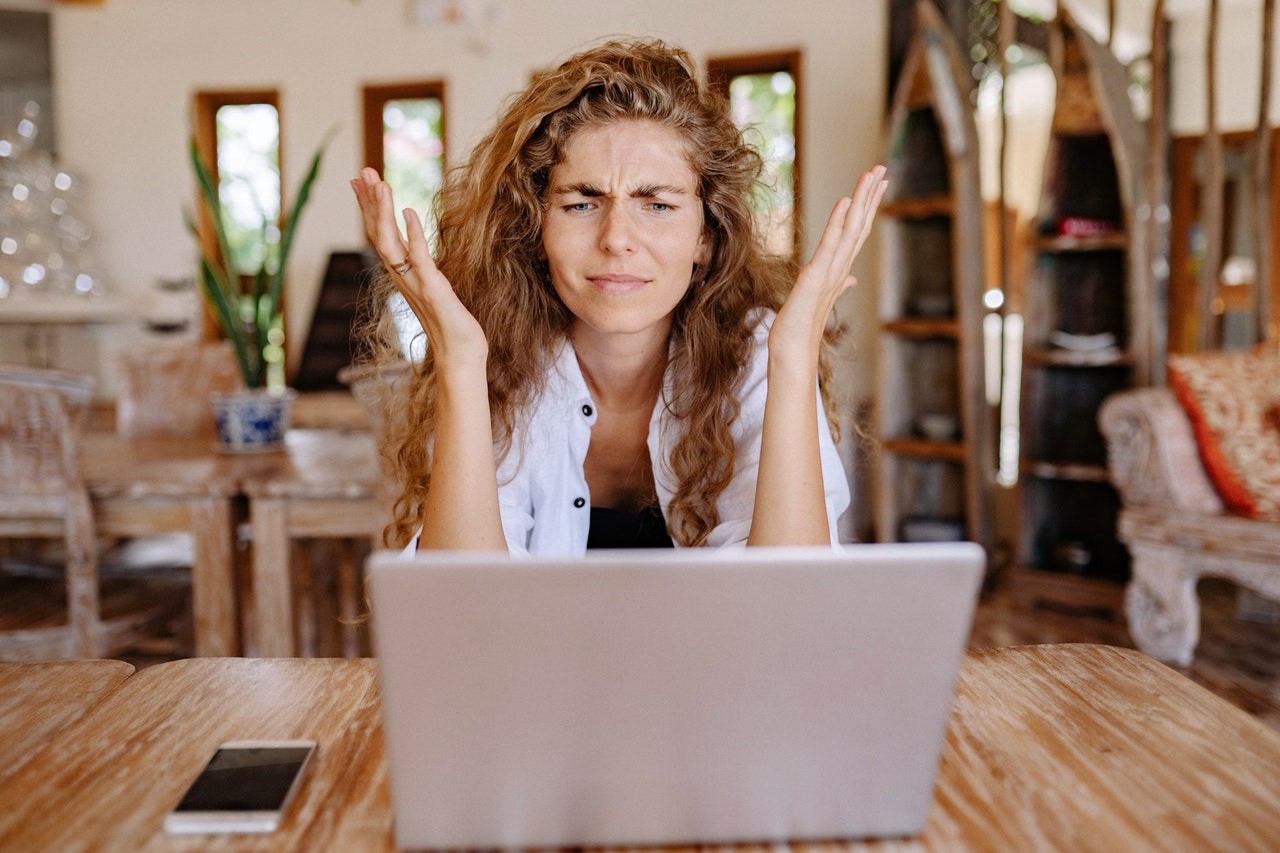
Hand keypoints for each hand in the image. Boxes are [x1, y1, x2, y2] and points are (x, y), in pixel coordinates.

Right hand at [351, 168, 487, 371]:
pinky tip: (408, 211)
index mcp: (402, 275)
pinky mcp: (433, 288)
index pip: (380, 235)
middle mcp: (402, 277)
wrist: (460, 355)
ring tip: (378, 183)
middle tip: (362, 171)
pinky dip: (413, 233)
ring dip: (382, 211)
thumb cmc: (451, 326)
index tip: (361, 182)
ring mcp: (415, 282)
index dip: (370, 207)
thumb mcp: (433, 289)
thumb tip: (416, 252)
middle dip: (370, 201)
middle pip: (378, 233)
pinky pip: (419, 257)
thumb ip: (423, 270)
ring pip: (390, 242)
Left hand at [770, 164, 887, 372]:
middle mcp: (840, 267)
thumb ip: (838, 283)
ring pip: (852, 229)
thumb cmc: (802, 325)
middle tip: (881, 168)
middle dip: (871, 196)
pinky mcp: (817, 276)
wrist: (793, 349)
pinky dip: (838, 222)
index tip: (877, 184)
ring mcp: (831, 271)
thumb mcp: (819, 297)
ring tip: (871, 175)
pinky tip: (845, 202)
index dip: (868, 207)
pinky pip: (830, 244)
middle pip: (860, 225)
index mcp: (840, 269)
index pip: (857, 232)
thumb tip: (851, 279)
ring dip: (862, 200)